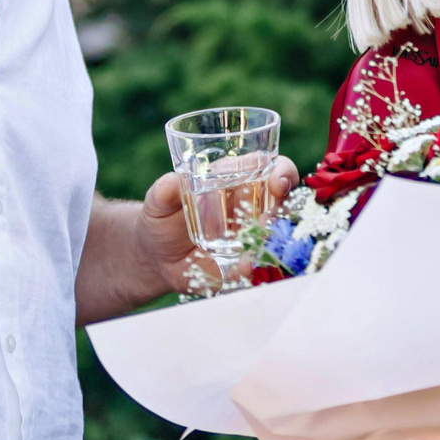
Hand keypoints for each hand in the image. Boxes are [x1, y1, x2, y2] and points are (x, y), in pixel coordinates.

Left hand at [135, 158, 297, 297]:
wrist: (158, 257)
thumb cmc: (162, 220)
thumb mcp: (157, 203)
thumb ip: (164, 192)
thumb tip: (173, 181)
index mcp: (235, 180)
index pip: (270, 169)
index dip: (282, 173)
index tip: (278, 183)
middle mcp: (251, 207)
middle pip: (282, 203)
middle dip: (279, 212)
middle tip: (264, 223)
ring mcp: (252, 236)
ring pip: (276, 235)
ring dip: (270, 243)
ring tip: (247, 257)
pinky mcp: (246, 261)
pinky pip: (261, 263)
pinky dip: (257, 266)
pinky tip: (242, 270)